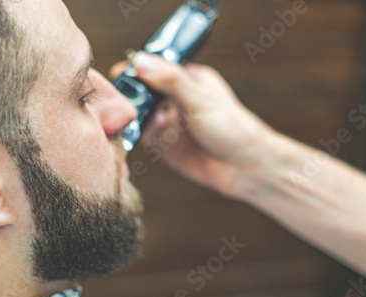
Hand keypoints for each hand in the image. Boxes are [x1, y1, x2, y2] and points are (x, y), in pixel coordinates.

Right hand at [110, 53, 276, 197]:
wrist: (244, 167)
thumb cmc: (232, 127)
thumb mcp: (199, 98)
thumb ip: (170, 81)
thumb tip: (140, 61)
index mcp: (188, 80)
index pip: (156, 68)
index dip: (137, 70)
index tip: (121, 74)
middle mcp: (176, 100)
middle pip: (143, 91)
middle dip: (133, 96)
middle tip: (128, 103)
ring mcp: (170, 123)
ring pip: (141, 115)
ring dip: (138, 118)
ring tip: (151, 123)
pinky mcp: (165, 145)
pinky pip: (144, 137)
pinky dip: (140, 135)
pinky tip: (148, 136)